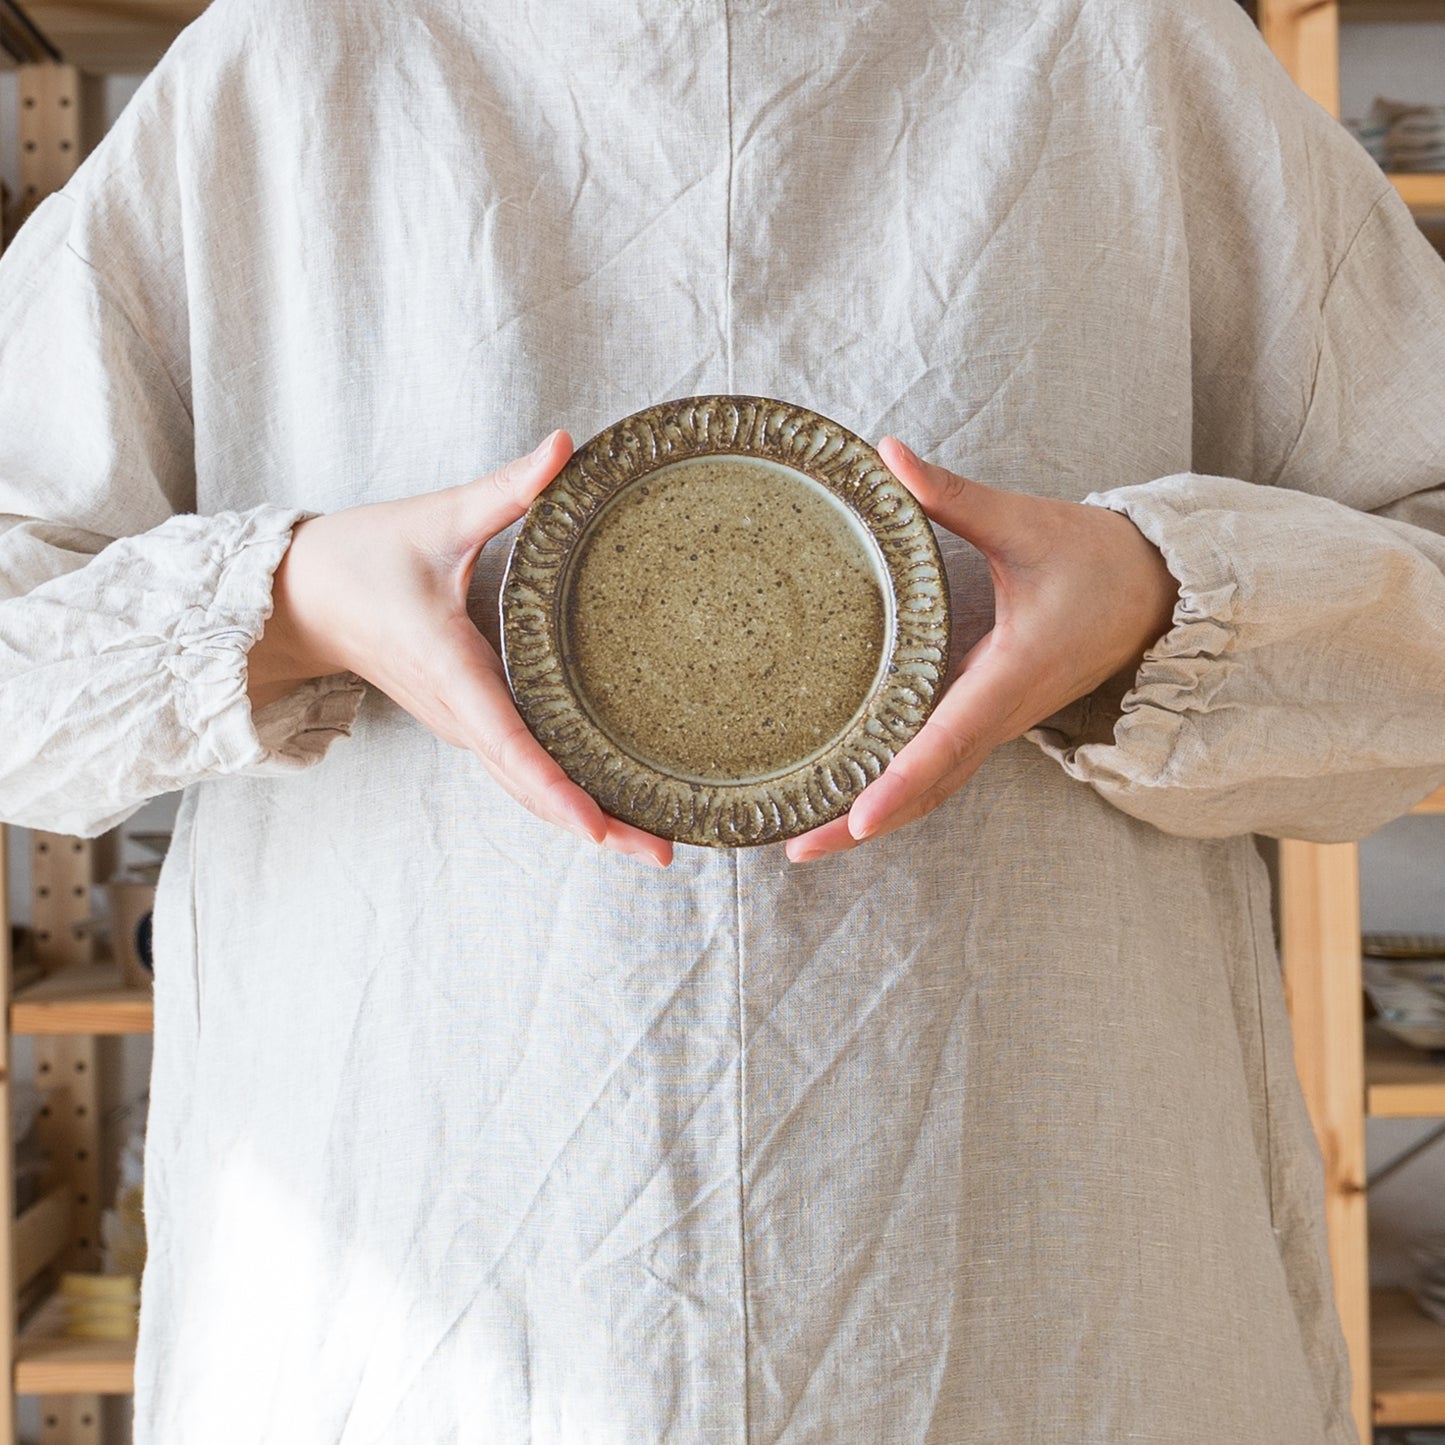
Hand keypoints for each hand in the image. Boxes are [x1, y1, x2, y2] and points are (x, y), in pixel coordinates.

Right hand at [247, 431, 673, 866]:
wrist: (301, 597)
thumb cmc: (362, 558)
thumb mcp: (436, 519)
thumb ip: (504, 490)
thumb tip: (563, 446)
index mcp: (452, 672)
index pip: (510, 744)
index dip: (556, 790)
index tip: (600, 828)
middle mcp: (460, 715)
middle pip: (533, 788)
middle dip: (598, 826)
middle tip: (666, 856)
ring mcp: (463, 726)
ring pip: (528, 788)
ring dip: (588, 819)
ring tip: (655, 845)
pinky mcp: (468, 721)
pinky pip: (520, 770)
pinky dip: (563, 796)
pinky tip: (611, 807)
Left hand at [785, 438, 1177, 862]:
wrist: (1156, 594)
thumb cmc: (1096, 559)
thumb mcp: (1024, 522)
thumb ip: (954, 496)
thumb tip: (887, 455)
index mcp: (1012, 673)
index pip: (949, 738)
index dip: (903, 780)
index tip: (858, 817)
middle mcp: (1001, 713)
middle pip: (928, 787)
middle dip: (864, 823)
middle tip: (794, 849)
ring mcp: (995, 725)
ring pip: (932, 787)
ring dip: (874, 817)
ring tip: (803, 838)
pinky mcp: (989, 720)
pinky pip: (938, 768)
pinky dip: (895, 792)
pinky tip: (847, 797)